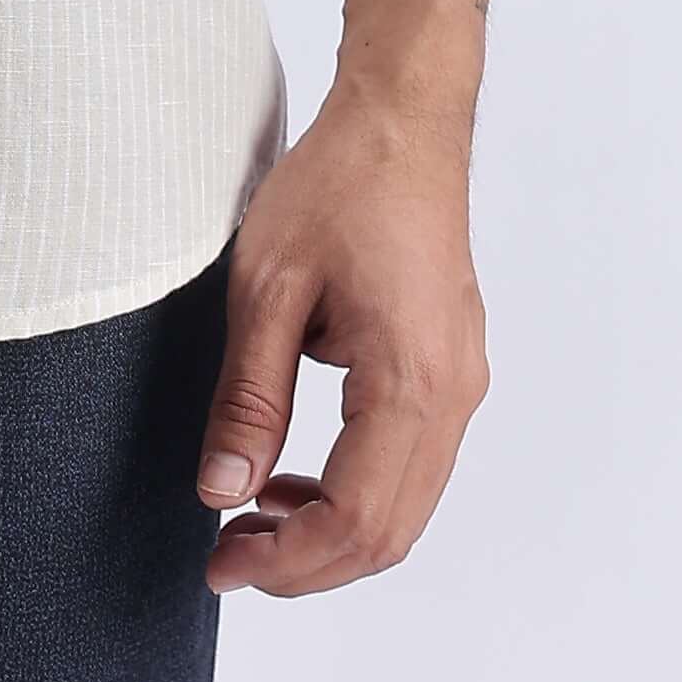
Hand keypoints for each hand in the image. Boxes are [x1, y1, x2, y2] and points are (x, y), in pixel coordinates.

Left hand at [194, 83, 489, 594]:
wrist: (402, 119)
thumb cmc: (339, 182)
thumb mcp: (266, 286)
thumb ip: (248, 397)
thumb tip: (222, 492)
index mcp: (412, 379)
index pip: (358, 518)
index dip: (288, 560)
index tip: (222, 562)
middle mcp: (453, 394)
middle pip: (389, 531)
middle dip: (306, 562)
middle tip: (228, 557)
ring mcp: (460, 383)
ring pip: (404, 506)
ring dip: (331, 530)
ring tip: (250, 516)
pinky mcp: (450, 369)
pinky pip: (410, 463)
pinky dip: (355, 490)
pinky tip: (292, 475)